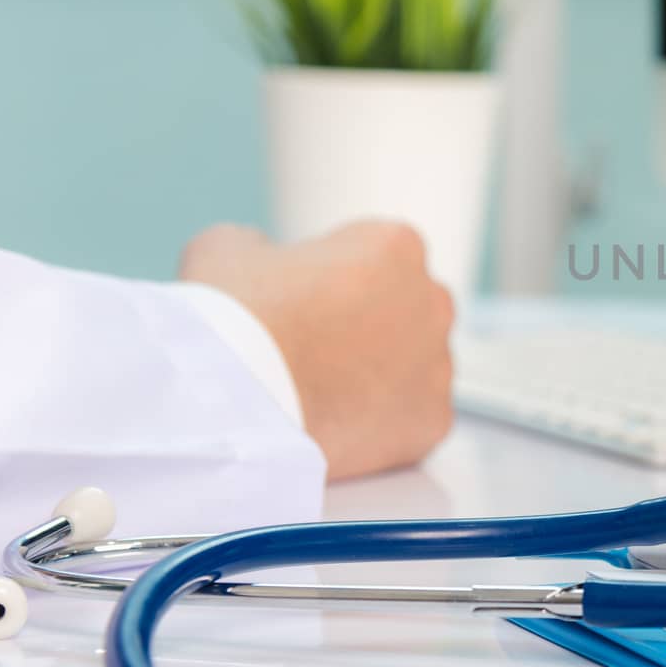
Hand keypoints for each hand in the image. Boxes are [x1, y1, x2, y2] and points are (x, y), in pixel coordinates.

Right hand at [179, 221, 455, 479]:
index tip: (305, 300)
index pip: (378, 255)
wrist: (233, 402)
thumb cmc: (233, 321)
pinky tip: (339, 422)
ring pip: (416, 365)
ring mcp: (438, 363)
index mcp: (398, 246)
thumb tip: (261, 255)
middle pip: (407, 309)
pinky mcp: (432, 419)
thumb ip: (261, 244)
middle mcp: (433, 300)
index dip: (337, 278)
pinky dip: (383, 422)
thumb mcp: (227, 248)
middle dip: (370, 325)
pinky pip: (413, 416)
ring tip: (322, 390)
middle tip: (317, 349)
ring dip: (381, 373)